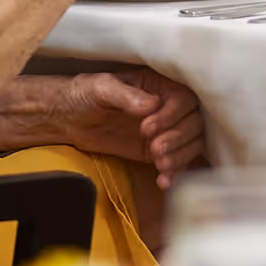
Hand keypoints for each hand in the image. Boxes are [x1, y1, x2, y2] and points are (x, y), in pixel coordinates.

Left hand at [0, 70, 206, 186]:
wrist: (70, 118)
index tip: (148, 128)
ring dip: (180, 156)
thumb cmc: (86, 93)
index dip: (171, 115)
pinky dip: (175, 173)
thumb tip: (152, 105)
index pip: (183, 99)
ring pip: (192, 143)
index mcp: (161, 84)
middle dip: (179, 138)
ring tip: (161, 166)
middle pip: (194, 122)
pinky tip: (164, 181)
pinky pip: (178, 162)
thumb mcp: (102, 88)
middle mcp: (170, 105)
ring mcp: (167, 129)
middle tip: (156, 150)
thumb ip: (126, 96)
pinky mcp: (159, 151)